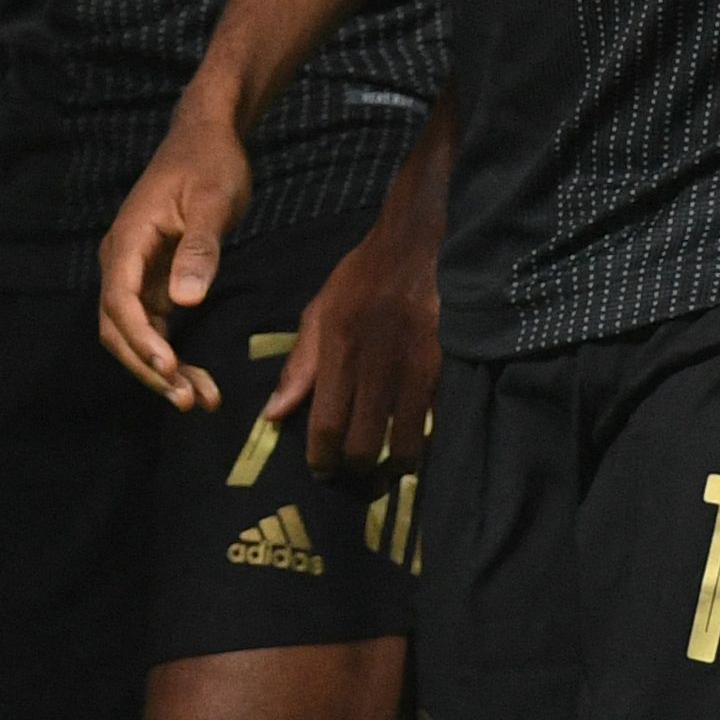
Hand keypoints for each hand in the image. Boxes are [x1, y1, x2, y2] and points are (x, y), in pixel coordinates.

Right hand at [98, 108, 251, 411]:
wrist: (206, 138)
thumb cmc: (210, 164)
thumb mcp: (213, 201)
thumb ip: (200, 249)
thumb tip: (185, 301)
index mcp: (129, 240)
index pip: (119, 300)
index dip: (141, 339)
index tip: (169, 366)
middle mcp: (122, 260)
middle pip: (118, 327)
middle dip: (149, 367)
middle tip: (188, 399)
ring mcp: (135, 273)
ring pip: (133, 333)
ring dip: (159, 368)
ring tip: (197, 399)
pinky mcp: (152, 281)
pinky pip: (152, 327)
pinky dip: (169, 354)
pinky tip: (195, 377)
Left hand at [270, 200, 439, 480]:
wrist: (416, 248)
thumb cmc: (361, 279)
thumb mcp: (320, 312)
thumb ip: (299, 366)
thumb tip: (274, 416)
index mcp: (339, 352)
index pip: (327, 425)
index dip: (322, 459)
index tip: (320, 471)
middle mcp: (376, 368)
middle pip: (365, 446)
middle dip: (355, 469)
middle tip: (351, 472)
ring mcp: (415, 372)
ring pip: (406, 446)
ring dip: (393, 463)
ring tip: (386, 465)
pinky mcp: (446, 372)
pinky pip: (434, 424)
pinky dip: (424, 440)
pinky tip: (414, 438)